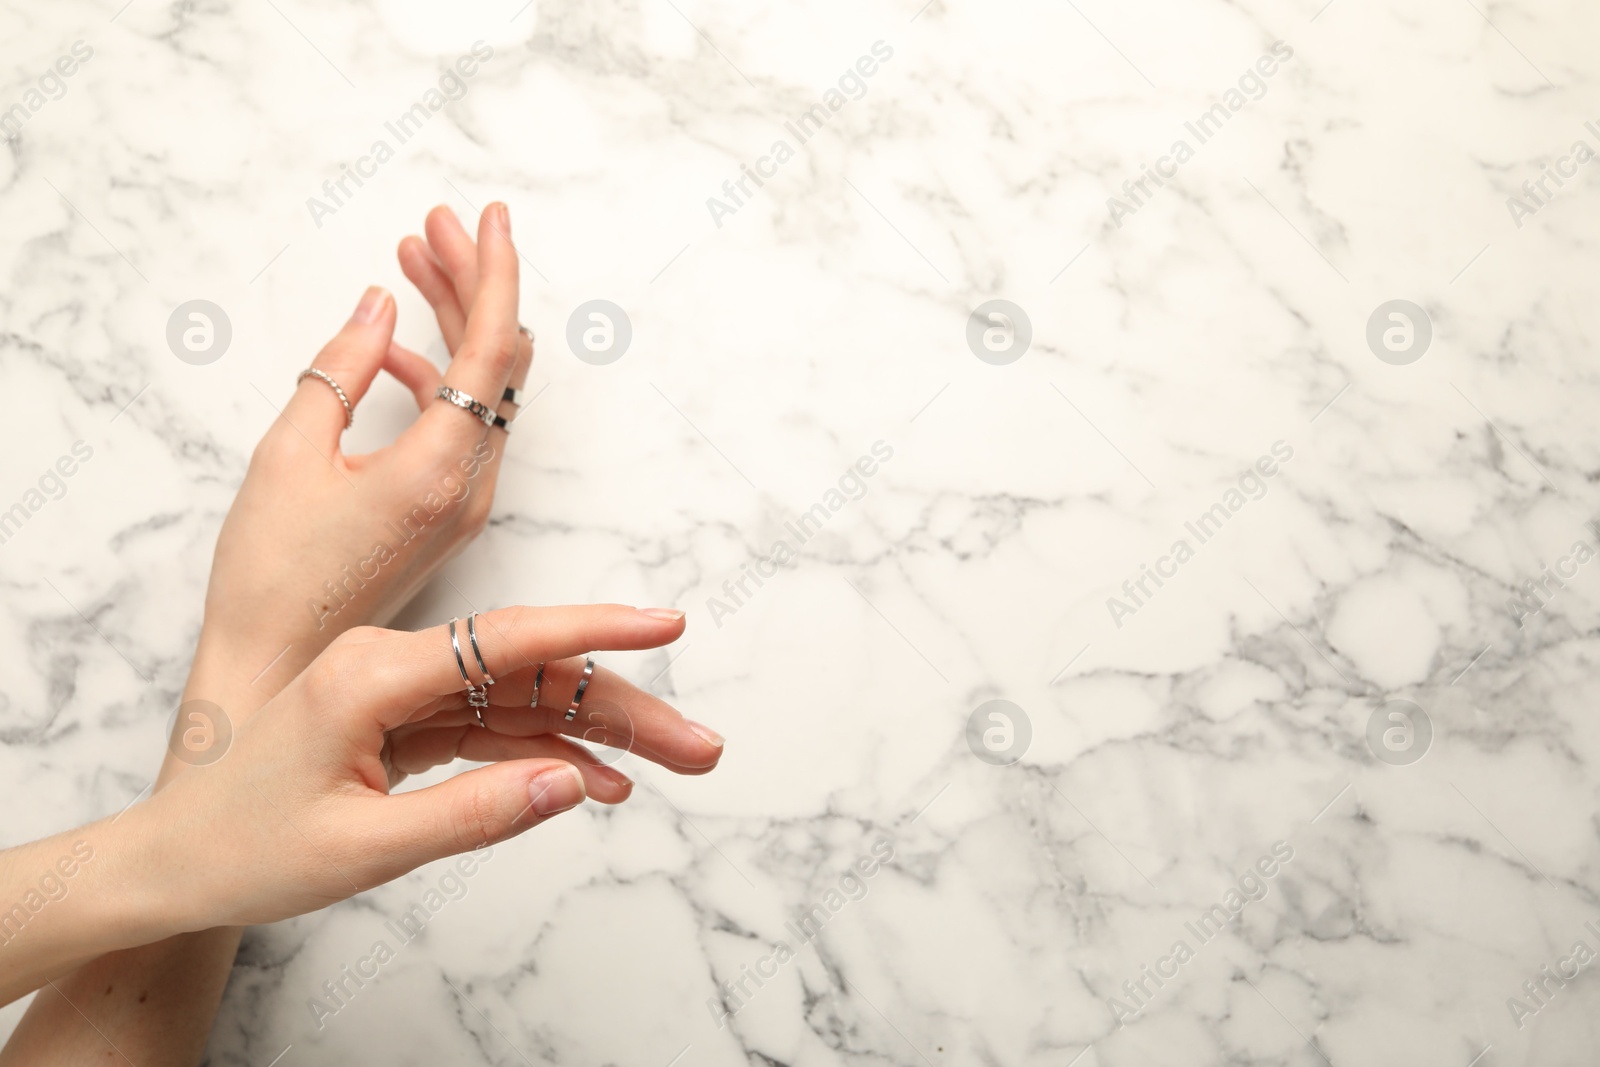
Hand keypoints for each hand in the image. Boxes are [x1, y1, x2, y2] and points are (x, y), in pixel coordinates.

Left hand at [143, 605, 719, 931]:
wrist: (172, 864)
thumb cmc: (243, 849)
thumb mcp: (362, 849)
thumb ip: (474, 814)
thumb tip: (573, 783)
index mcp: (372, 674)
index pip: (509, 640)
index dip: (599, 630)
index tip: (668, 624)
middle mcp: (392, 666)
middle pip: (533, 674)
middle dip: (623, 708)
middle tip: (700, 746)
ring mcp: (399, 691)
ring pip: (522, 702)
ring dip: (596, 734)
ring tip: (673, 763)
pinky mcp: (403, 721)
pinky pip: (490, 730)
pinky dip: (544, 756)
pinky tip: (596, 781)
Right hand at [191, 203, 529, 720]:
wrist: (282, 672)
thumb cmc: (272, 576)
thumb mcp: (288, 455)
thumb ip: (340, 369)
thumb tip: (378, 304)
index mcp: (438, 469)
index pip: (491, 349)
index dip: (494, 273)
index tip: (491, 214)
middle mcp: (470, 486)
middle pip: (496, 361)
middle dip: (472, 283)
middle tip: (437, 224)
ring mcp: (464, 503)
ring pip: (483, 390)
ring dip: (455, 320)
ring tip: (414, 258)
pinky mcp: (446, 514)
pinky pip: (463, 424)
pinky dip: (439, 373)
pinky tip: (397, 347)